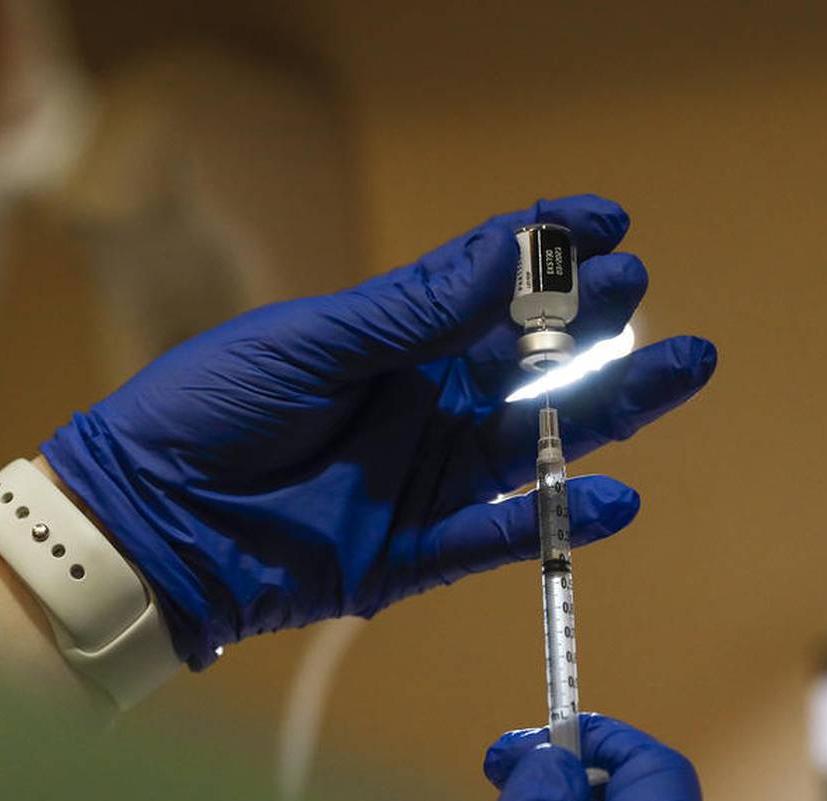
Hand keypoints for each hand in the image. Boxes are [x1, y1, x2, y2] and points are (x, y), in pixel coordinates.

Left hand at [43, 195, 716, 667]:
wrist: (146, 521)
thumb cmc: (208, 412)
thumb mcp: (313, 343)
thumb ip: (415, 311)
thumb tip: (515, 252)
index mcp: (389, 342)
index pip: (487, 287)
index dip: (547, 253)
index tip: (609, 222)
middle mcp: (419, 405)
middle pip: (528, 362)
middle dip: (589, 322)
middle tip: (641, 288)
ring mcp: (421, 479)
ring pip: (535, 443)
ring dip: (607, 410)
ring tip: (680, 369)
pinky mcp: (410, 553)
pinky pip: (497, 537)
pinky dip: (555, 521)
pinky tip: (614, 496)